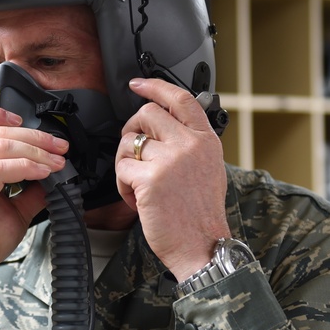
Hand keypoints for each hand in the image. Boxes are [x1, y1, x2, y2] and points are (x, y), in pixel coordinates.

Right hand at [0, 106, 68, 313]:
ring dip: (35, 150)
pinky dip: (25, 167)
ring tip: (56, 161)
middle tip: (60, 146)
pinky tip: (42, 173)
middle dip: (35, 135)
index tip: (32, 122)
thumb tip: (55, 180)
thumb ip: (31, 193)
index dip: (1, 114)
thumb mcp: (15, 212)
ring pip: (0, 146)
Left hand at [115, 78, 230, 279]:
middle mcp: (189, 145)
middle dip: (131, 132)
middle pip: (146, 115)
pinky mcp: (150, 179)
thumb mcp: (207, 167)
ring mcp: (170, 160)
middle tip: (133, 154)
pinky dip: (123, 186)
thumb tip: (158, 125)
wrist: (201, 245)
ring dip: (126, 165)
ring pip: (128, 143)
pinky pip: (121, 170)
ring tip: (140, 185)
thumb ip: (188, 142)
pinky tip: (138, 199)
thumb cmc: (200, 213)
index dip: (155, 86)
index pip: (179, 99)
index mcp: (205, 140)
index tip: (138, 84)